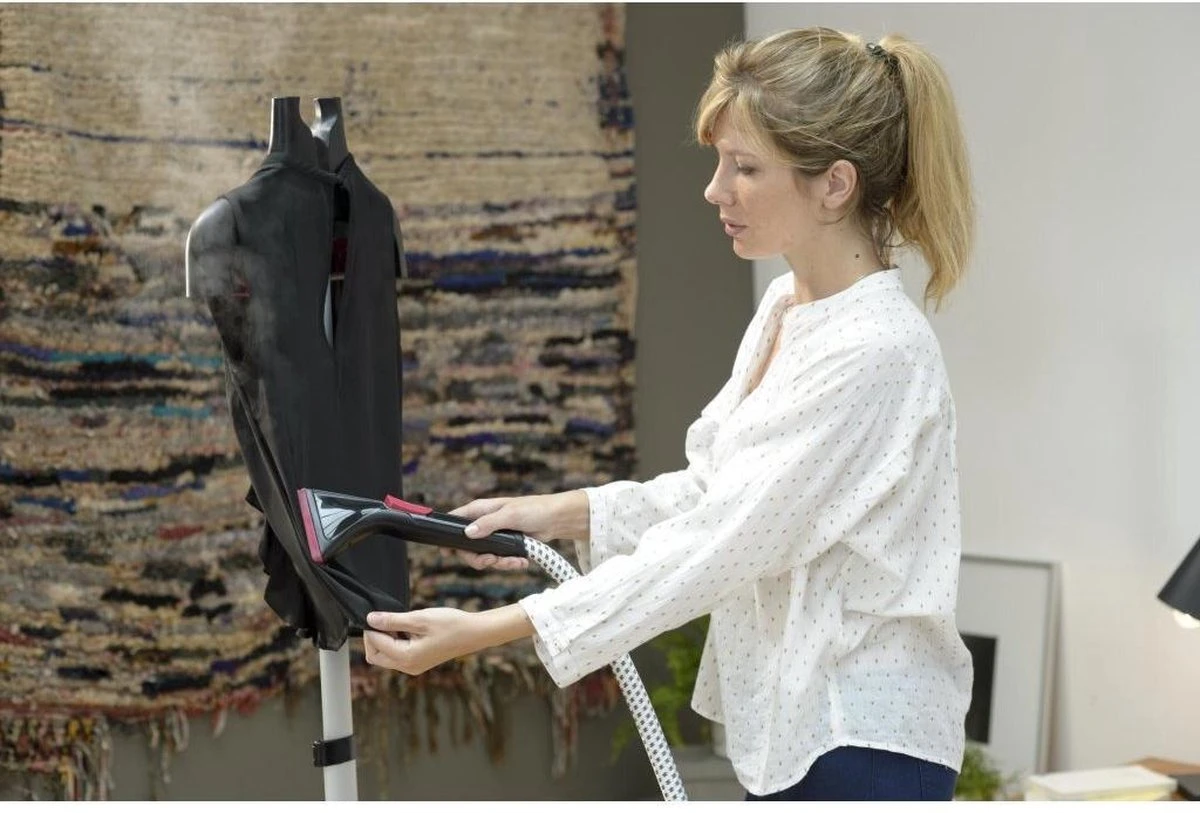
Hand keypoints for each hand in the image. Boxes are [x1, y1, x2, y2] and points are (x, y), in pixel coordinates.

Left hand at [362, 605, 534, 674]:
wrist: (474, 633)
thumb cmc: (451, 624)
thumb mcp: (419, 619)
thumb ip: (393, 621)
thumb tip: (370, 619)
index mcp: (407, 658)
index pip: (375, 645)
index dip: (372, 629)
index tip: (377, 613)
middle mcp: (408, 667)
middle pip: (375, 656)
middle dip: (374, 638)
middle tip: (385, 619)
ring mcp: (413, 667)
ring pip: (385, 657)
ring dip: (385, 640)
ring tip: (399, 623)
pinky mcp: (418, 663)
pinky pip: (397, 656)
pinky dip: (395, 643)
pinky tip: (406, 630)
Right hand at [448, 491, 588, 570]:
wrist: (556, 519)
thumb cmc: (534, 509)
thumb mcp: (509, 515)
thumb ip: (488, 524)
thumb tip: (467, 533)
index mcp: (480, 510)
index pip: (455, 521)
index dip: (448, 536)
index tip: (447, 551)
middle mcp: (484, 523)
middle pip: (467, 548)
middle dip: (479, 559)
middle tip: (492, 561)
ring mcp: (494, 536)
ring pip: (484, 557)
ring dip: (499, 563)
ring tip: (516, 561)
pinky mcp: (506, 547)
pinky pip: (500, 560)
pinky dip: (509, 564)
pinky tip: (522, 562)